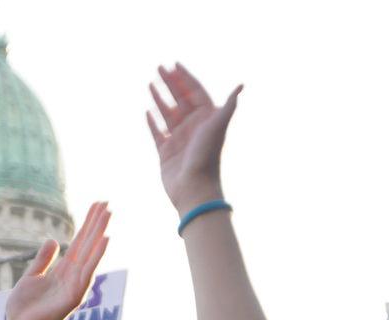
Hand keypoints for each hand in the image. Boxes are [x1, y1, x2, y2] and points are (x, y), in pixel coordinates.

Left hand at [2, 203, 110, 319]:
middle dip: (96, 224)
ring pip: (91, 255)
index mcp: (64, 270)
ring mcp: (75, 285)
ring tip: (108, 215)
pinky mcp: (74, 296)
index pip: (79, 242)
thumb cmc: (24, 308)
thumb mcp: (31, 276)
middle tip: (107, 203)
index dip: (88, 224)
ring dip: (100, 235)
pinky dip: (97, 256)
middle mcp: (73, 276)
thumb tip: (52, 241)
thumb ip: (43, 260)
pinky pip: (88, 273)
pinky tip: (105, 240)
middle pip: (87, 245)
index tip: (97, 205)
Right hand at [147, 63, 240, 211]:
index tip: (175, 64)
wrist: (194, 187)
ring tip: (150, 83)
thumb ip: (228, 105)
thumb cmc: (207, 156)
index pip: (195, 91)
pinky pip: (157, 132)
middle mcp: (192, 126)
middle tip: (159, 67)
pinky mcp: (165, 152)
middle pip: (180, 98)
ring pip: (167, 112)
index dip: (186, 77)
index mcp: (206, 118)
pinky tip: (147, 111)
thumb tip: (241, 85)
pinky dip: (152, 122)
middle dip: (170, 82)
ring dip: (159, 98)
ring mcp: (178, 138)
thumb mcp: (218, 127)